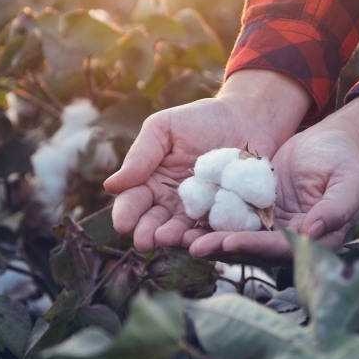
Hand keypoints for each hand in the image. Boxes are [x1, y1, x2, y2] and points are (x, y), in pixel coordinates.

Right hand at [104, 70, 310, 251]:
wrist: (248, 117)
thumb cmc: (201, 119)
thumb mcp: (164, 128)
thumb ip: (141, 155)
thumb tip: (110, 185)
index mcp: (151, 182)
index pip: (133, 201)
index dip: (126, 213)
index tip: (123, 224)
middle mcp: (172, 202)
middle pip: (154, 222)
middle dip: (147, 232)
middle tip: (144, 241)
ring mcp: (199, 211)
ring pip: (181, 230)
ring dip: (172, 237)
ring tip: (166, 239)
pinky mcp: (226, 215)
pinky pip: (214, 229)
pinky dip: (206, 235)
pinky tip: (199, 238)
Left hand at [187, 96, 358, 264]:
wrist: (331, 141)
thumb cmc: (345, 160)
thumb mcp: (349, 181)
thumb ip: (335, 208)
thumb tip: (311, 233)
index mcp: (316, 240)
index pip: (282, 249)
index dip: (255, 247)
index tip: (229, 242)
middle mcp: (290, 240)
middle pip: (253, 249)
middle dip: (223, 248)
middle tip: (193, 246)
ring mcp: (271, 226)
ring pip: (238, 236)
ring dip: (210, 239)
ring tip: (181, 238)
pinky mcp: (256, 210)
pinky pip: (231, 217)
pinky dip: (210, 220)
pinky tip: (185, 218)